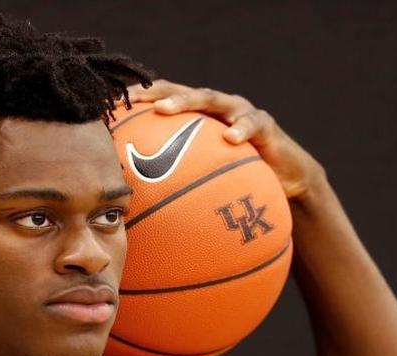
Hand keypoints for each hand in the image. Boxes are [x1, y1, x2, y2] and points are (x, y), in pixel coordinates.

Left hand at [125, 80, 325, 201]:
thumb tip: (138, 221)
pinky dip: (242, 128)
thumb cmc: (239, 185)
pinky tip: (231, 138)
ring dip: (187, 102)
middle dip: (155, 93)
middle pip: (182, 92)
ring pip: (211, 99)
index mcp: (198, 119)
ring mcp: (240, 112)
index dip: (140, 101)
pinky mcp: (265, 124)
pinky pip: (253, 123)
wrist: (285, 184)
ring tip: (166, 110)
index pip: (165, 101)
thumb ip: (178, 191)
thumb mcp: (205, 186)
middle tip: (133, 101)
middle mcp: (216, 109)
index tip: (111, 105)